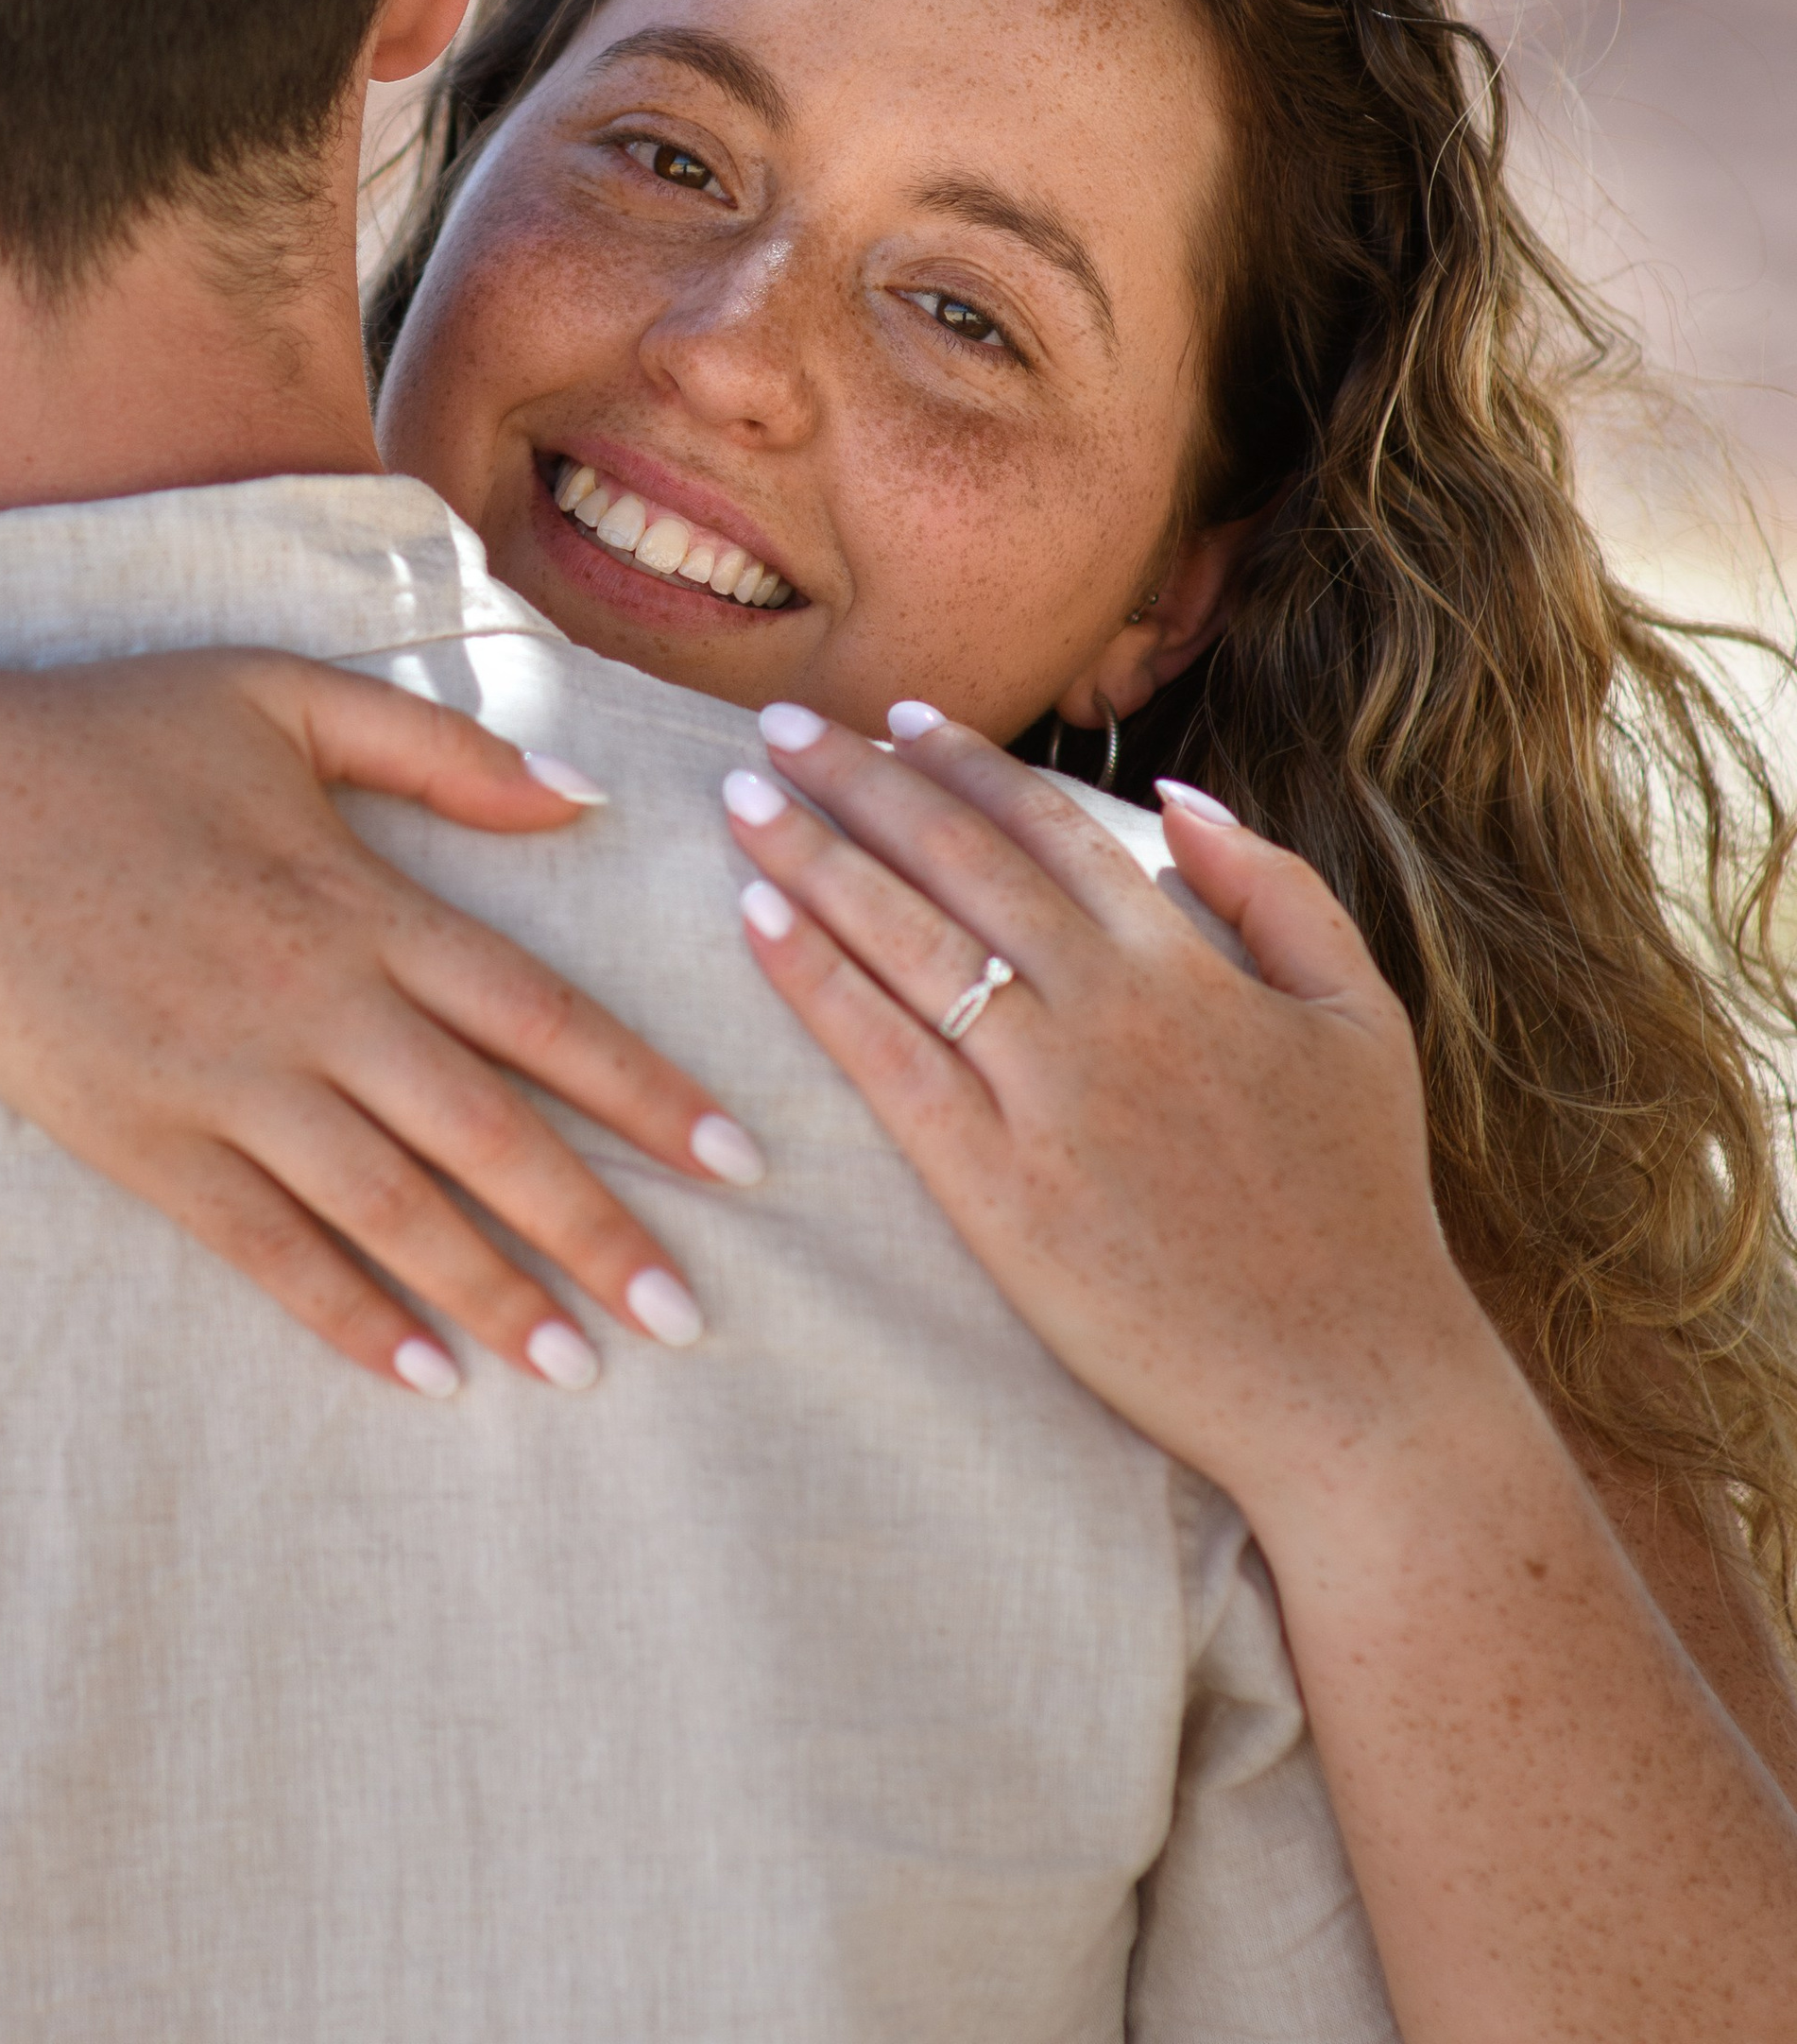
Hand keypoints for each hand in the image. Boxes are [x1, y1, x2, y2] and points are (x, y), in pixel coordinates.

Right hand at [0, 647, 761, 1399]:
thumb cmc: (102, 736)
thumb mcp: (281, 700)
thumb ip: (441, 753)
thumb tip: (584, 803)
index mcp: (359, 899)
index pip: (541, 1014)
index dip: (645, 1092)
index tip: (738, 1161)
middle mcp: (311, 1003)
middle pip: (488, 1135)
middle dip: (600, 1230)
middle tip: (691, 1315)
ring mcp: (222, 1081)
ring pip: (390, 1209)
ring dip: (493, 1292)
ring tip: (579, 1368)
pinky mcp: (139, 1140)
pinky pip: (264, 1249)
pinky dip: (348, 1314)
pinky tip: (422, 1373)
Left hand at [721, 702, 1495, 1514]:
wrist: (1349, 1384)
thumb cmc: (1360, 1204)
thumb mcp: (1361, 1017)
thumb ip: (1278, 891)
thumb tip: (1176, 799)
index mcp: (1186, 965)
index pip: (1049, 827)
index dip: (964, 762)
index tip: (896, 717)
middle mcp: (1107, 1013)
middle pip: (956, 863)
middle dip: (860, 781)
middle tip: (779, 724)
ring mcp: (1046, 1101)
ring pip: (906, 943)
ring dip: (814, 858)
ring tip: (740, 798)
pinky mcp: (997, 1194)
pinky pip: (885, 1062)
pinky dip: (816, 982)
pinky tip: (757, 921)